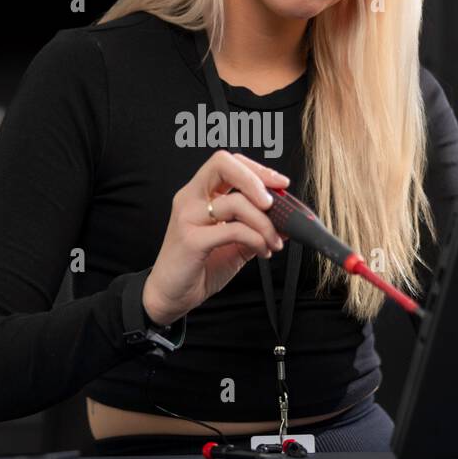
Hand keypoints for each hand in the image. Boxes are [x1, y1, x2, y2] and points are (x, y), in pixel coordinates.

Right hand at [142, 151, 290, 325]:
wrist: (170, 296)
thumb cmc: (199, 268)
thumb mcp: (234, 244)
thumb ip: (256, 229)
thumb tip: (287, 221)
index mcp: (198, 194)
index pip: (226, 162)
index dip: (256, 168)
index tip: (280, 184)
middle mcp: (189, 199)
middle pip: (223, 164)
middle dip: (256, 179)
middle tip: (274, 204)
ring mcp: (188, 218)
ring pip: (235, 202)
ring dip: (265, 222)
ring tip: (273, 242)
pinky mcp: (191, 240)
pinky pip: (234, 230)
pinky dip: (256, 239)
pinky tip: (262, 252)